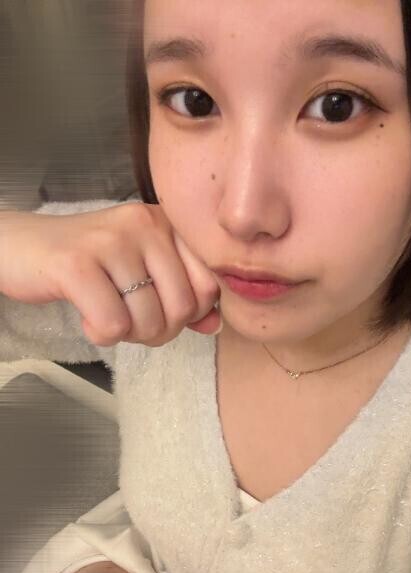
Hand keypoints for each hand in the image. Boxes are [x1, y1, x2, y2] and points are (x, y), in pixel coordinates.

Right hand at [0, 202, 221, 346]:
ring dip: (129, 335)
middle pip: (183, 308)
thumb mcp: (141, 272)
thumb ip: (181, 295)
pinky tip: (87, 317)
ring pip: (149, 321)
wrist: (21, 248)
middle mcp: (144, 224)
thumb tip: (215, 324)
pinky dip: (102, 335)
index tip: (162, 311)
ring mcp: (110, 241)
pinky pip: (113, 325)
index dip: (191, 314)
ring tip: (106, 316)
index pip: (209, 285)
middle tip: (131, 322)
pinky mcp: (76, 264)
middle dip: (159, 331)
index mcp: (165, 223)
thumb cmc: (89, 264)